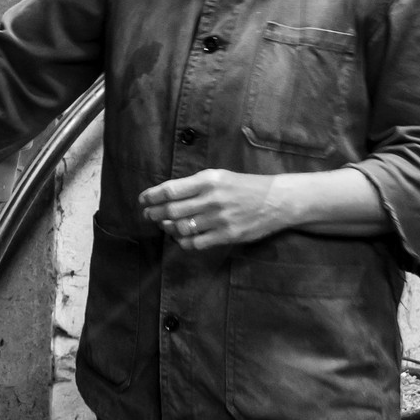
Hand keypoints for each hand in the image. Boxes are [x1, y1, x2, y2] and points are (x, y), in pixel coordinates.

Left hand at [138, 169, 292, 250]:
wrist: (276, 200)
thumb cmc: (243, 186)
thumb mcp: (218, 176)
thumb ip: (194, 185)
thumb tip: (166, 195)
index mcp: (208, 180)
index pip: (171, 190)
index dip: (152, 196)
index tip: (143, 200)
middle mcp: (212, 199)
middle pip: (172, 210)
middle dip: (154, 213)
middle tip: (147, 215)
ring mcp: (220, 219)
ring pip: (181, 227)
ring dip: (167, 227)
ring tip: (163, 225)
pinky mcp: (228, 235)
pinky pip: (197, 243)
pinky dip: (183, 242)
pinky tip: (180, 238)